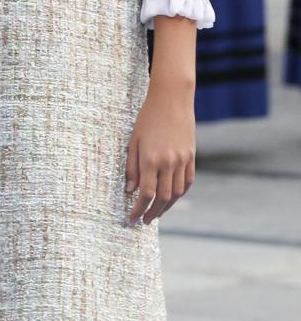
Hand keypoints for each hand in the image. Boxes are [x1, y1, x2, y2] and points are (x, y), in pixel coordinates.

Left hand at [125, 82, 194, 224]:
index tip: (133, 217)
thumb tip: (130, 190)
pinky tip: (172, 197)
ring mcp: (182, 160)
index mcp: (150, 159)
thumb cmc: (147, 118)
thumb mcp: (133, 141)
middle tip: (144, 221)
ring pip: (177, 192)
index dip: (139, 209)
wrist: (172, 100)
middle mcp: (168, 162)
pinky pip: (188, 181)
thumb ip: (131, 167)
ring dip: (167, 206)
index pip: (145, 194)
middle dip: (152, 212)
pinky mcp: (191, 156)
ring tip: (157, 212)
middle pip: (163, 198)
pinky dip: (180, 192)